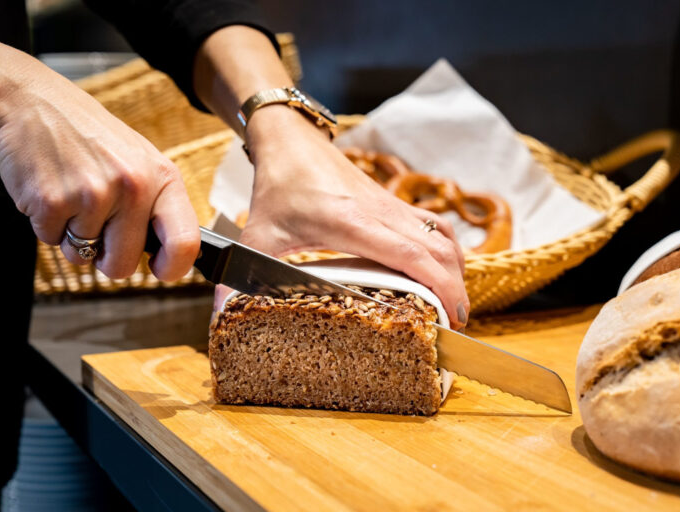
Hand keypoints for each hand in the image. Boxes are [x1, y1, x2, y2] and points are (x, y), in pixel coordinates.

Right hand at [0, 37, 199, 280]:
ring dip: (73, 236)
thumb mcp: (141, 162)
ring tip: (72, 196)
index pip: (185, 243)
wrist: (32, 101)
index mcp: (162, 178)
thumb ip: (157, 206)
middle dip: (106, 258)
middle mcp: (132, 187)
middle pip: (123, 265)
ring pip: (82, 256)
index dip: (172, 268)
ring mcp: (92, 194)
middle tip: (97, 230)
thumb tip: (171, 254)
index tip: (159, 270)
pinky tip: (52, 191)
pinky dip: (48, 225)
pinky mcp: (51, 202)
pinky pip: (51, 242)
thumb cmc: (91, 137)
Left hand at [237, 105, 469, 327]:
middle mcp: (381, 213)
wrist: (292, 143)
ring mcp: (392, 206)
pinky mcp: (395, 204)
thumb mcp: (257, 234)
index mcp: (352, 223)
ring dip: (457, 269)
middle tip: (454, 325)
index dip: (440, 286)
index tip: (452, 316)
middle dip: (455, 288)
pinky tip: (444, 271)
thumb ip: (243, 274)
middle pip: (439, 249)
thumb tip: (223, 316)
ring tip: (454, 303)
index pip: (411, 255)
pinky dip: (447, 251)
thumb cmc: (277, 188)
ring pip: (443, 236)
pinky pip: (435, 226)